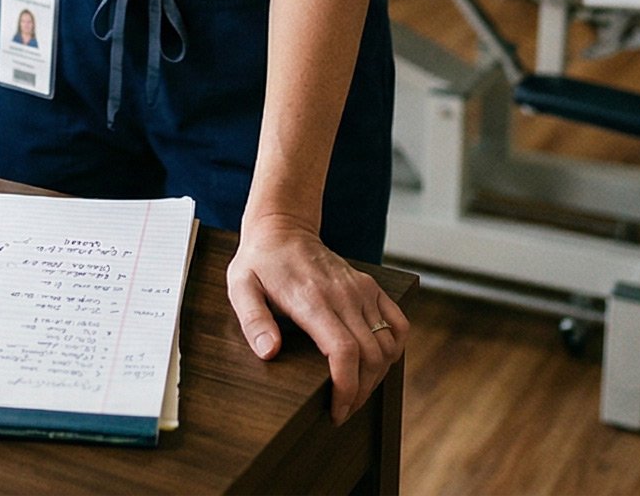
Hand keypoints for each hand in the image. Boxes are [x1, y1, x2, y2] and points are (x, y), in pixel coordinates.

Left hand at [226, 217, 407, 423]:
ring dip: (378, 375)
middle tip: (344, 410)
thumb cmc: (261, 262)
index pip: (344, 352)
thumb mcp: (241, 288)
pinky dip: (395, 349)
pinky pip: (398, 323)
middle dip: (361, 392)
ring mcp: (362, 291)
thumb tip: (270, 352)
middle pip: (371, 355)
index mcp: (313, 300)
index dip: (346, 388)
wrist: (285, 229)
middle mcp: (344, 296)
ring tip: (357, 392)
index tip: (337, 411)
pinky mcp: (371, 288)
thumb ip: (254, 321)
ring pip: (388, 344)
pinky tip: (378, 363)